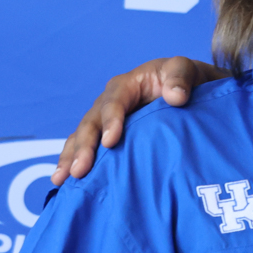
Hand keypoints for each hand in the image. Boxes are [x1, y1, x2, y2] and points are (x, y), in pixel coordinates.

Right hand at [53, 57, 224, 184]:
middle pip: (91, 124)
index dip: (110, 122)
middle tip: (79, 170)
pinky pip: (87, 149)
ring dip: (71, 158)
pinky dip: (76, 163)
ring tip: (63, 180)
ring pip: (82, 138)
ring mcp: (105, 121)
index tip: (111, 143)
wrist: (190, 90)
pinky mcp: (108, 137)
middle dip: (83, 147)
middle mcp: (109, 103)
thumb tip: (176, 97)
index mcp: (126, 86)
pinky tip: (68, 183)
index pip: (113, 104)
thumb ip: (180, 78)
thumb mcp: (185, 69)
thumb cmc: (185, 78)